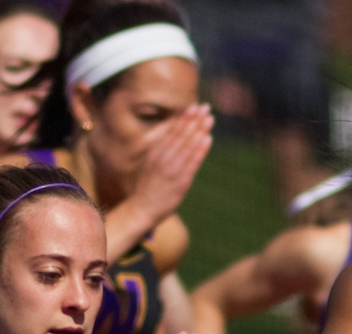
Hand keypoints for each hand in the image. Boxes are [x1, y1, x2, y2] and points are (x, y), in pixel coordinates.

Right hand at [130, 103, 213, 223]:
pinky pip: (193, 162)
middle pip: (181, 135)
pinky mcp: (181, 181)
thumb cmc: (147, 187)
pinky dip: (201, 150)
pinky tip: (208, 138)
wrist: (142, 209)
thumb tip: (172, 139)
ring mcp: (172, 169)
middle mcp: (163, 158)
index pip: (172, 132)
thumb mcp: (150, 164)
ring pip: (188, 145)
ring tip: (210, 118)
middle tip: (205, 107)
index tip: (194, 107)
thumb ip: (161, 151)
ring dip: (200, 130)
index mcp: (155, 153)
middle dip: (194, 120)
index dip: (184, 118)